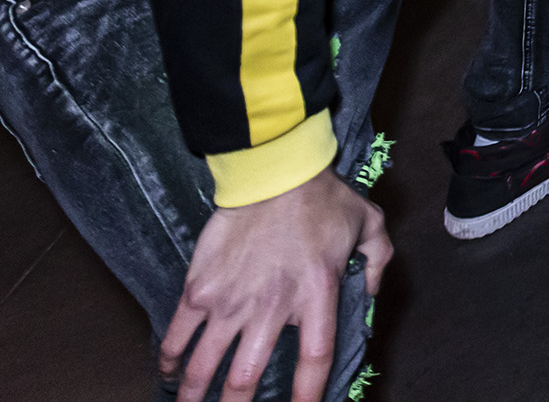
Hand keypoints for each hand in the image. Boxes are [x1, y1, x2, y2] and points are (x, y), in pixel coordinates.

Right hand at [159, 170, 384, 401]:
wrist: (274, 169)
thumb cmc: (324, 197)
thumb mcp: (369, 225)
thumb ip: (379, 262)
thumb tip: (374, 294)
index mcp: (317, 295)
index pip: (316, 359)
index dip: (309, 395)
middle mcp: (271, 307)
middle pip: (246, 379)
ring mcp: (230, 300)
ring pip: (205, 366)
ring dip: (194, 394)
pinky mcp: (199, 288)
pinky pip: (177, 334)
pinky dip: (169, 359)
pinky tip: (169, 372)